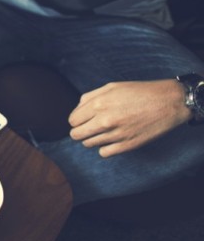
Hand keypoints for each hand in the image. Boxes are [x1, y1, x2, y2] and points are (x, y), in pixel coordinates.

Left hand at [69, 80, 189, 156]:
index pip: (73, 120)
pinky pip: (104, 153)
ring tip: (105, 130)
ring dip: (93, 138)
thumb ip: (90, 97)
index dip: (77, 120)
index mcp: (98, 104)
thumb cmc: (140, 92)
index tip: (84, 119)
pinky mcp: (127, 145)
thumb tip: (77, 109)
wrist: (168, 102)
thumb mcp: (111, 87)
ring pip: (89, 144)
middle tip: (90, 127)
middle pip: (76, 135)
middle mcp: (105, 120)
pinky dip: (105, 148)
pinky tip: (113, 140)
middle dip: (80, 131)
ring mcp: (116, 134)